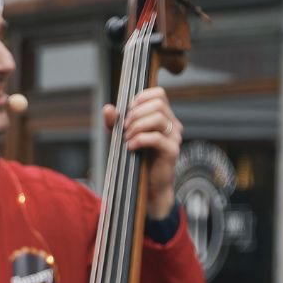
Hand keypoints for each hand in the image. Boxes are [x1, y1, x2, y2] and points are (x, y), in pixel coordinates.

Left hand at [104, 88, 183, 220]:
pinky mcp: (171, 151)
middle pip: (158, 104)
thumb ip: (115, 123)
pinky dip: (139, 140)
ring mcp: (174, 137)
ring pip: (158, 118)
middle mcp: (172, 124)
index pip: (159, 94)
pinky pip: (156, 138)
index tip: (128, 113)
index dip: (141, 98)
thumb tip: (108, 108)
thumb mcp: (122, 138)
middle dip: (136, 114)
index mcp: (164, 117)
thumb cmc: (137, 161)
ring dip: (137, 126)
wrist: (148, 188)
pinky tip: (130, 148)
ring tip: (127, 139)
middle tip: (124, 129)